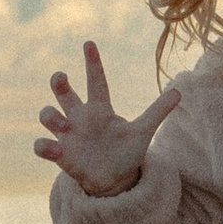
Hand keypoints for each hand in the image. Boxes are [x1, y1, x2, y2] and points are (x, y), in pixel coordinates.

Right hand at [35, 42, 181, 195]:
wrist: (114, 180)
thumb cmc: (126, 151)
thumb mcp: (143, 132)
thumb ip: (157, 111)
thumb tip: (180, 91)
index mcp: (100, 109)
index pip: (96, 82)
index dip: (94, 63)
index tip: (89, 43)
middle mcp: (80, 117)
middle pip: (64, 93)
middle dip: (59, 83)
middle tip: (62, 77)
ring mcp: (67, 135)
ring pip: (48, 115)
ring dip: (51, 116)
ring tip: (65, 125)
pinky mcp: (60, 154)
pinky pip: (42, 146)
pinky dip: (44, 146)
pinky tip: (54, 150)